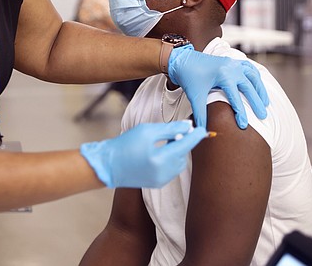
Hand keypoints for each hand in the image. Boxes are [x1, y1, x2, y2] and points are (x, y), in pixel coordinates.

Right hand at [80, 121, 206, 188]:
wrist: (108, 165)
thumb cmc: (124, 145)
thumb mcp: (147, 131)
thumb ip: (170, 129)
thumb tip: (187, 126)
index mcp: (160, 159)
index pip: (185, 145)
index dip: (195, 136)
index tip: (203, 129)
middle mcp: (163, 173)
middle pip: (183, 155)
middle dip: (183, 142)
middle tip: (176, 131)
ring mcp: (161, 180)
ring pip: (179, 163)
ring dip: (177, 151)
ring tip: (166, 141)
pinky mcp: (157, 183)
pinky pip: (171, 170)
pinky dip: (170, 160)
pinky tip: (160, 152)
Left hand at [168, 46, 268, 128]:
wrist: (181, 60)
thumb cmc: (188, 76)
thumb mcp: (195, 96)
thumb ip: (201, 114)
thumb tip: (202, 130)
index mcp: (224, 75)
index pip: (236, 98)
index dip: (241, 113)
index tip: (244, 125)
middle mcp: (231, 67)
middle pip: (249, 87)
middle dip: (257, 103)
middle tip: (263, 116)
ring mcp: (232, 63)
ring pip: (252, 76)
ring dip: (260, 89)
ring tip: (265, 102)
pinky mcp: (230, 61)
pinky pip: (248, 67)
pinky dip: (254, 76)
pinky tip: (257, 84)